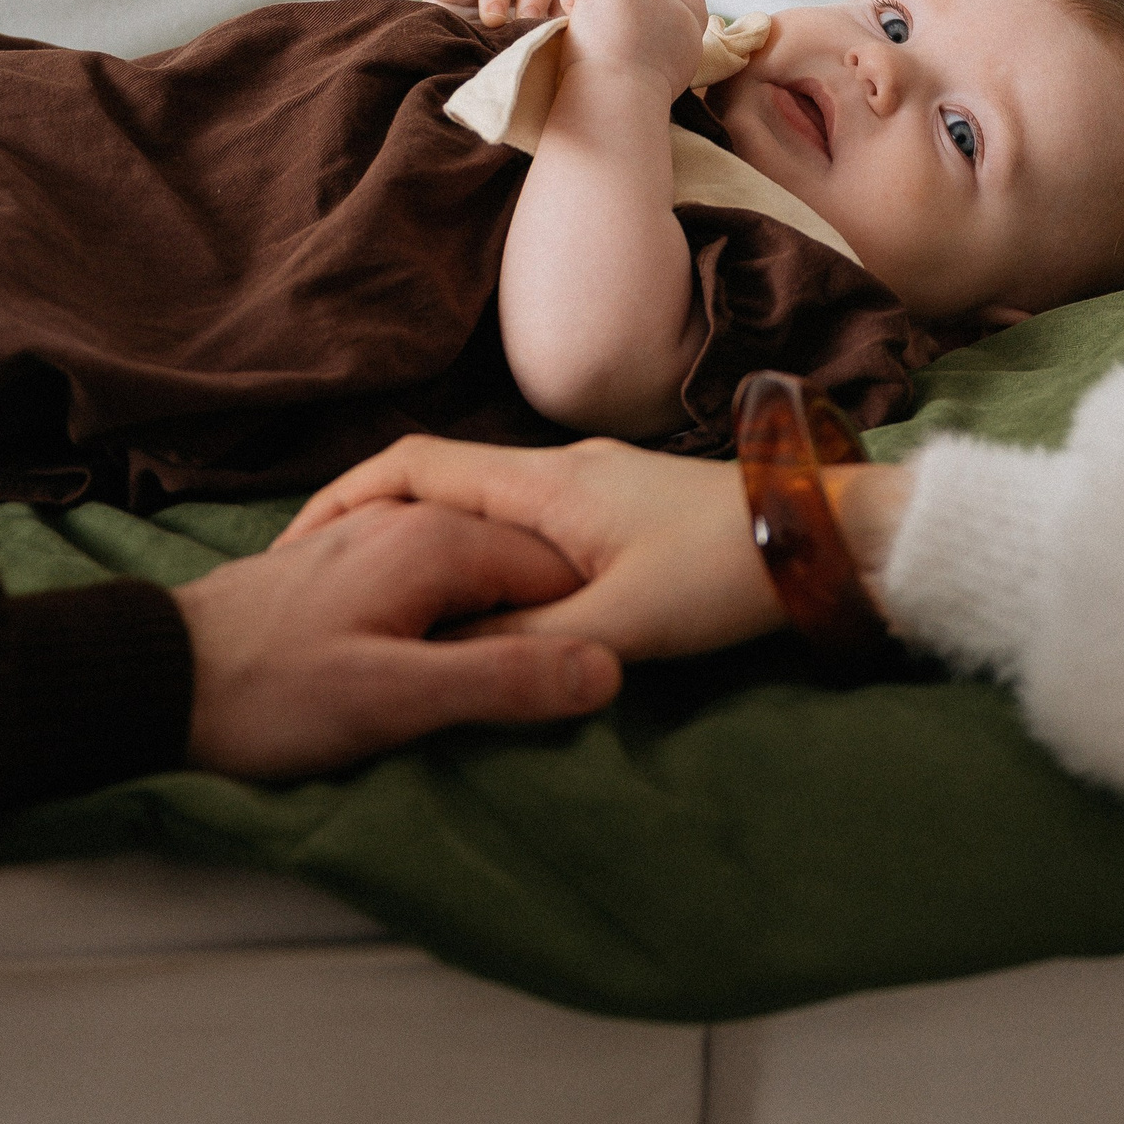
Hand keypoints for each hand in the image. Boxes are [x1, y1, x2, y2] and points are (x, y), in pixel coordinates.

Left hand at [171, 498, 619, 776]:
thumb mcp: (393, 701)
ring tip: (469, 691)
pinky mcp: (347, 560)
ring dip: (486, 627)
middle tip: (519, 701)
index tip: (571, 689)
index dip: (578, 629)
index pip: (560, 570)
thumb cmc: (271, 695)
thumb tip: (609, 670)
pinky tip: (424, 663)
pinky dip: (444, 618)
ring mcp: (376, 533)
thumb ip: (503, 682)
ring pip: (472, 573)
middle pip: (517, 567)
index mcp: (441, 539)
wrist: (157, 681)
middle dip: (534, 626)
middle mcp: (414, 518)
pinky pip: (428, 579)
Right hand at [280, 433, 787, 660]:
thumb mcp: (616, 623)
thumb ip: (523, 642)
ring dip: (438, 548)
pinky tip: (484, 604)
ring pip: (485, 508)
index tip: (299, 549)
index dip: (347, 500)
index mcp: (542, 481)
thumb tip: (441, 658)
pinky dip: (486, 556)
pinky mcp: (621, 508)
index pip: (415, 465)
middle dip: (381, 529)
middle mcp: (558, 468)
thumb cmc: (723, 571)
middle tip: (329, 586)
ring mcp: (592, 485)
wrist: (824, 536)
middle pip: (441, 484)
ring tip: (393, 605)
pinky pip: (526, 524)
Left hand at [557, 0, 707, 99]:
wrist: (618, 103)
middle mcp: (669, 1)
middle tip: (605, 44)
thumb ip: (663, 44)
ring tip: (589, 41)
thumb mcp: (668, 75)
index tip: (638, 29)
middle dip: (616, 5)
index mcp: (688, 26)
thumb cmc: (631, 102)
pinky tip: (572, 29)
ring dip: (594, 3)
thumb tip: (640, 32)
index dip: (656, 3)